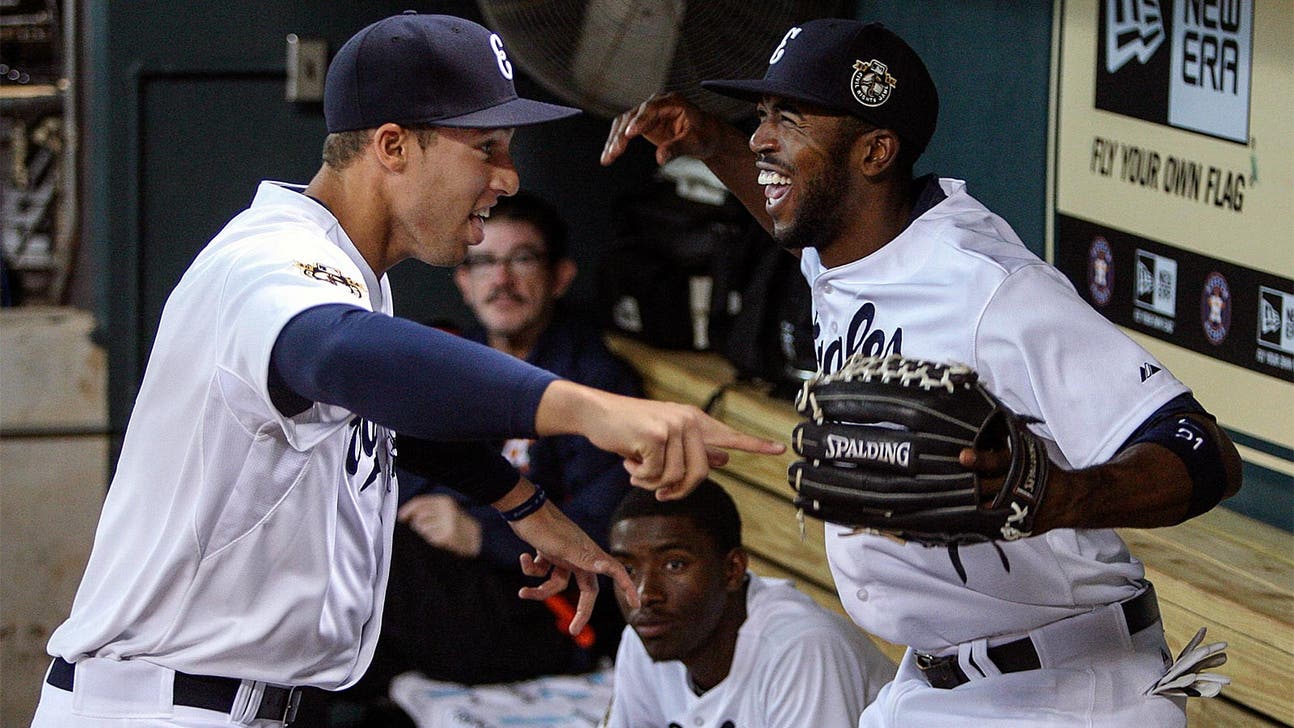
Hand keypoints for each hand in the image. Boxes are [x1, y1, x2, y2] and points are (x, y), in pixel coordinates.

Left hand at [397, 494, 482, 557]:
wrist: (476, 539)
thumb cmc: (458, 525)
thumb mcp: (445, 510)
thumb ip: (427, 508)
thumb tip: (406, 514)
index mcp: (444, 502)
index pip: (419, 502)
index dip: (407, 509)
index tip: (401, 516)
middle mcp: (445, 511)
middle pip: (417, 516)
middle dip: (417, 523)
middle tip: (428, 527)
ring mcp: (445, 525)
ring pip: (421, 528)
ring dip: (424, 533)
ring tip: (436, 534)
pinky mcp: (445, 538)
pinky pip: (427, 539)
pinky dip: (430, 541)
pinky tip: (439, 540)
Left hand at [505, 497, 638, 636]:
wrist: (522, 508)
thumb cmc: (545, 527)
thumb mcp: (564, 548)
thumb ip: (585, 559)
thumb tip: (607, 566)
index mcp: (588, 554)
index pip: (614, 572)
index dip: (627, 587)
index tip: (636, 604)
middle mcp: (579, 556)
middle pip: (585, 589)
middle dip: (578, 610)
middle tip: (573, 630)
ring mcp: (563, 555)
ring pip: (557, 584)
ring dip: (539, 590)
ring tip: (523, 593)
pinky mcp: (548, 553)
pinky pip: (543, 572)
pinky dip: (532, 569)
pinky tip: (525, 557)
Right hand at [536, 381, 785, 499]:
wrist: (597, 413)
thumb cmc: (630, 429)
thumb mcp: (665, 439)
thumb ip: (694, 448)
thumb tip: (724, 458)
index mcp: (695, 421)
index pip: (730, 436)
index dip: (756, 445)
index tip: (780, 449)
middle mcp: (689, 421)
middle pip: (700, 474)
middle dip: (678, 490)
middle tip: (659, 491)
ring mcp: (673, 427)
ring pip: (675, 478)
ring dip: (652, 483)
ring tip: (637, 468)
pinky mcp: (656, 436)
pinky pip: (655, 476)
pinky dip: (638, 477)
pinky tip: (628, 462)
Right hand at [600, 92, 726, 166]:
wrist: (706, 135)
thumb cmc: (704, 136)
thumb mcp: (695, 143)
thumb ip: (677, 148)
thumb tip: (660, 157)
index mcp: (673, 102)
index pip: (652, 108)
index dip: (640, 120)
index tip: (629, 134)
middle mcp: (657, 104)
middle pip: (633, 115)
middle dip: (622, 134)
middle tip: (615, 151)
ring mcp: (647, 113)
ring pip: (625, 123)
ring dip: (614, 140)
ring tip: (607, 158)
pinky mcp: (642, 123)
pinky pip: (624, 131)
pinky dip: (616, 143)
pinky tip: (608, 156)